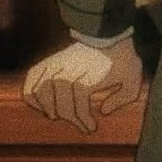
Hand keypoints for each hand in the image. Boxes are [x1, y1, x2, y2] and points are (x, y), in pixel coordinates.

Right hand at [22, 37, 142, 133]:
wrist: (109, 33)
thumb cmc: (121, 58)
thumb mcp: (132, 78)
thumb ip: (122, 98)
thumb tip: (103, 112)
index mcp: (87, 75)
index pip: (76, 105)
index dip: (82, 120)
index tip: (91, 129)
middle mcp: (68, 71)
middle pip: (58, 104)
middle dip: (70, 118)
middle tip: (81, 123)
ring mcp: (56, 66)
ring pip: (40, 94)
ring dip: (49, 108)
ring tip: (61, 114)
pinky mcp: (48, 62)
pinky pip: (30, 82)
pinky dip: (32, 97)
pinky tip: (44, 105)